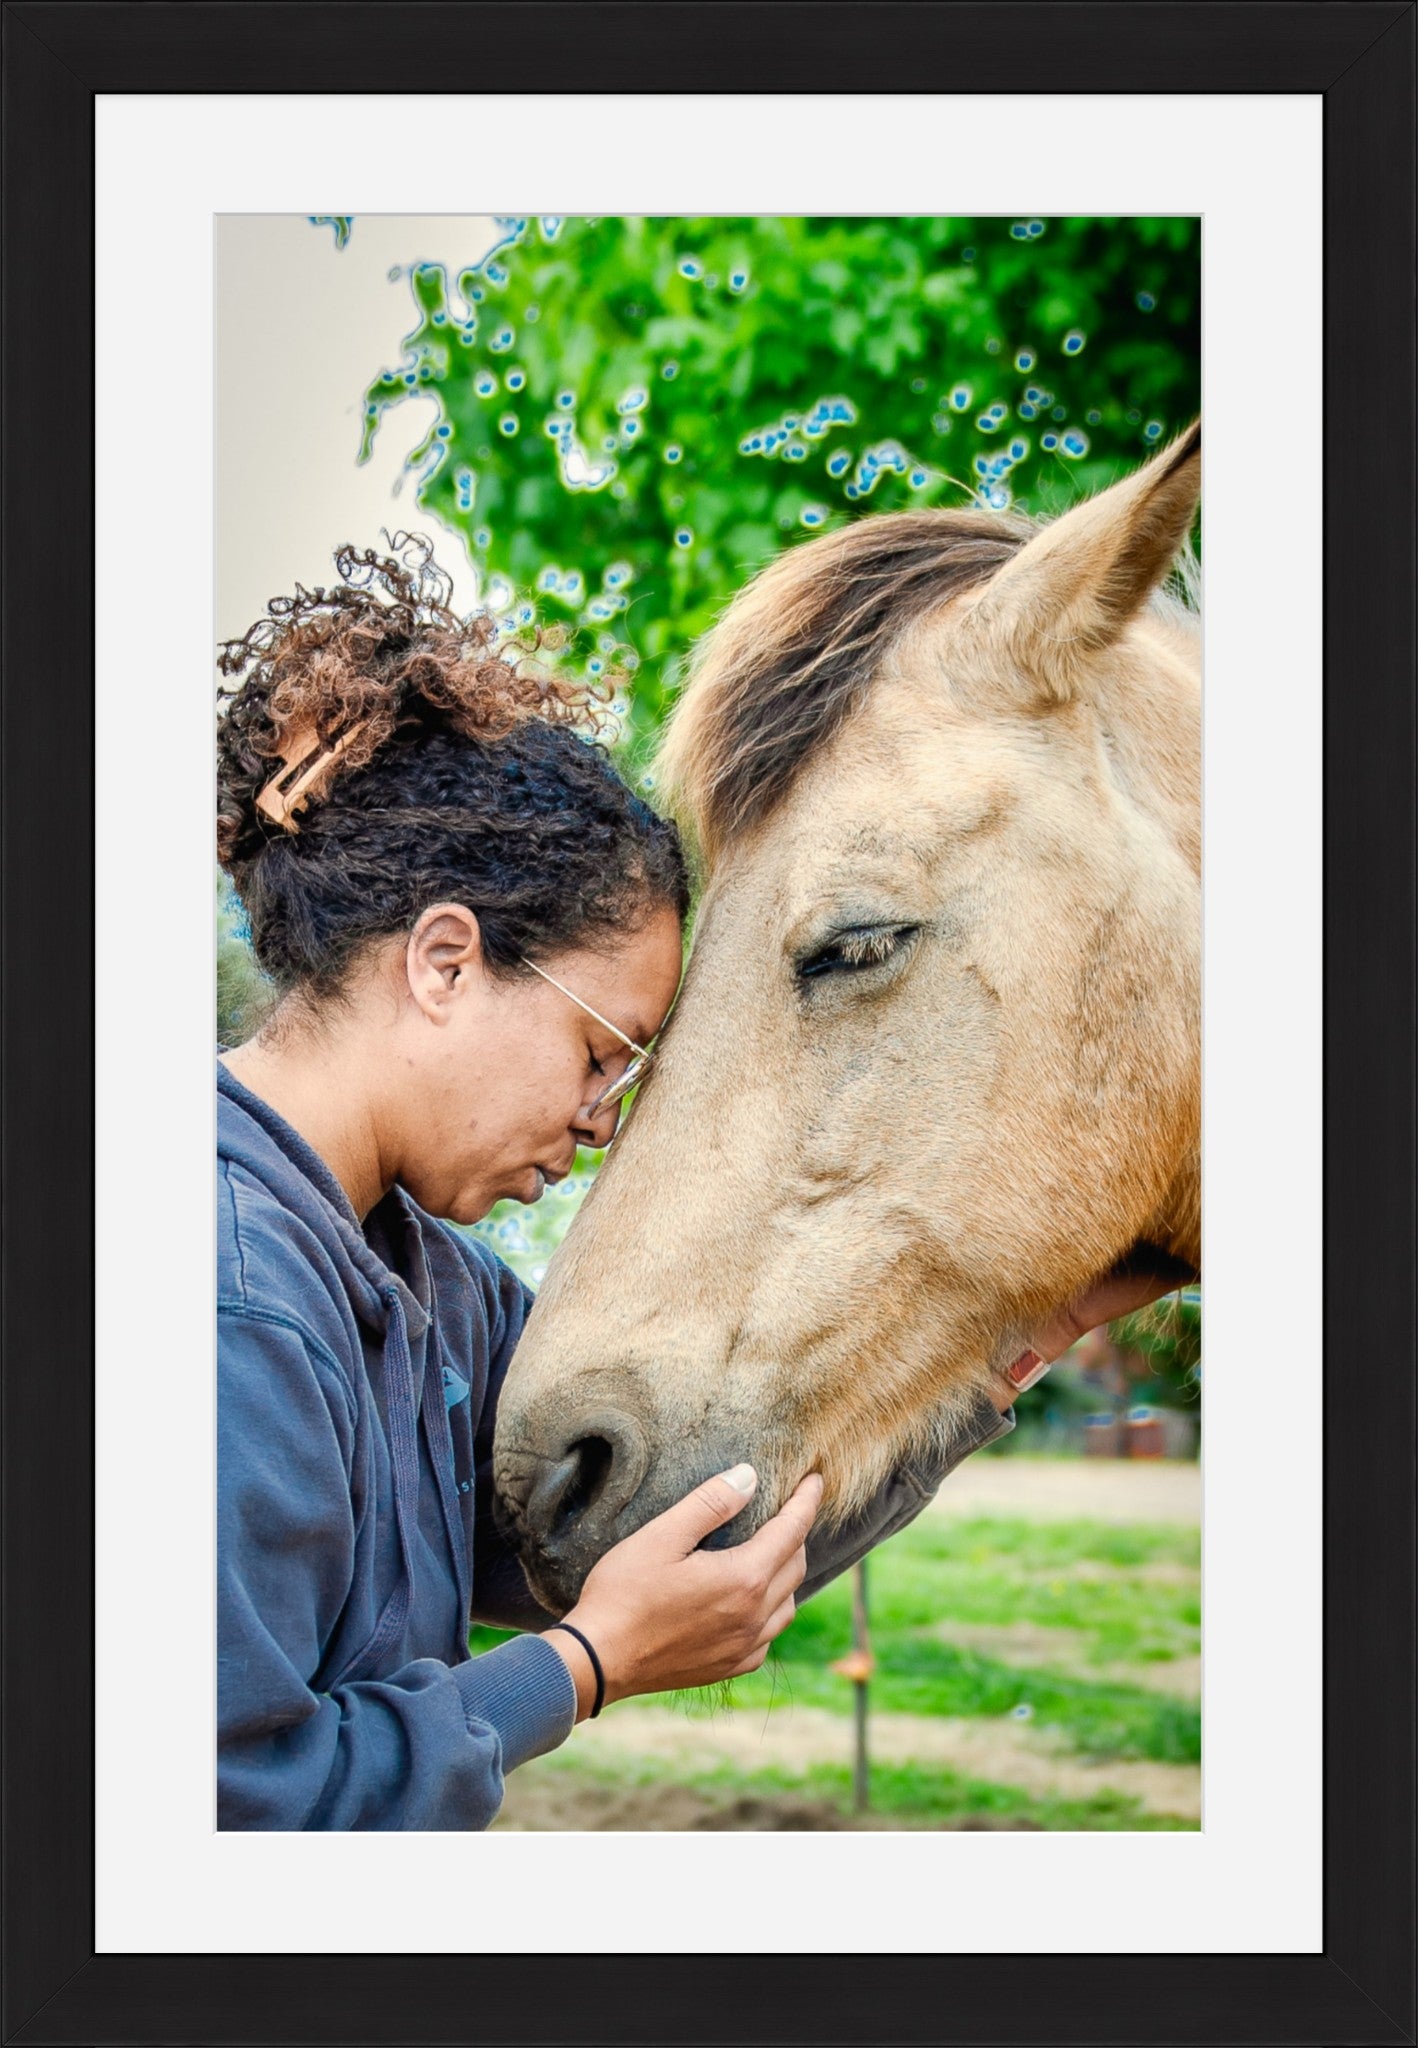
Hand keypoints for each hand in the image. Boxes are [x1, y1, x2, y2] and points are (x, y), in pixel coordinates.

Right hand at [545, 1466, 823, 1719]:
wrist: (598, 1660)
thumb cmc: (624, 1593)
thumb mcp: (662, 1536)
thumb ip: (710, 1504)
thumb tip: (750, 1477)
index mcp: (744, 1579)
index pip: (792, 1531)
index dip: (806, 1501)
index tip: (815, 1479)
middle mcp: (754, 1617)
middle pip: (795, 1566)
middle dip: (797, 1533)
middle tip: (788, 1509)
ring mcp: (744, 1648)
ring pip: (787, 1604)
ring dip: (787, 1573)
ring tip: (773, 1551)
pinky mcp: (729, 1668)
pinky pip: (769, 1636)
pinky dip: (771, 1611)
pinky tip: (752, 1602)